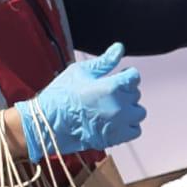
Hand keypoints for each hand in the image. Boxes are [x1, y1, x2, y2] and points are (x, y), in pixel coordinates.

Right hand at [18, 42, 146, 160]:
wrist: (48, 124)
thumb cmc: (61, 95)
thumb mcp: (80, 72)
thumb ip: (104, 61)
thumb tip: (120, 47)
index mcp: (112, 86)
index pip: (134, 76)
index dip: (126, 75)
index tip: (118, 77)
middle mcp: (120, 105)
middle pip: (135, 93)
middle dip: (125, 91)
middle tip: (107, 94)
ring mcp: (119, 123)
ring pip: (138, 112)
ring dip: (129, 109)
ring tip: (113, 108)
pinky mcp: (116, 138)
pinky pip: (135, 130)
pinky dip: (128, 125)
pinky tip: (115, 121)